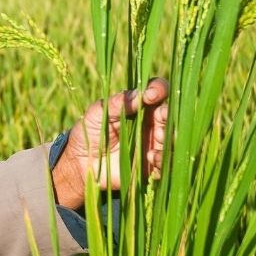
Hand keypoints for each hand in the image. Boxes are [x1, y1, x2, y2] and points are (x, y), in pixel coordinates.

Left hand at [51, 77, 168, 209]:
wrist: (81, 162)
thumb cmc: (89, 131)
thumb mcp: (97, 113)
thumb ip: (117, 103)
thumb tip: (139, 94)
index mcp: (139, 107)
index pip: (157, 92)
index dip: (159, 89)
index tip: (151, 94)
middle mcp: (151, 124)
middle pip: (171, 114)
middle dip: (170, 114)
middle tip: (161, 117)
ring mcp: (154, 144)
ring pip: (174, 138)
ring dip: (171, 137)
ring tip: (158, 138)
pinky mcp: (153, 166)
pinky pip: (168, 162)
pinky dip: (165, 158)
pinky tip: (152, 157)